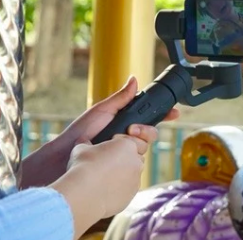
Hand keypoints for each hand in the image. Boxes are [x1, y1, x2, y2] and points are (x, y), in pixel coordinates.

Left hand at [25, 77, 180, 187]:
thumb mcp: (103, 110)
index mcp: (125, 120)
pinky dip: (133, 158)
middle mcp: (127, 136)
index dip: (163, 115)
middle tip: (133, 130)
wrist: (68, 154)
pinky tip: (125, 156)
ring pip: (145, 148)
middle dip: (147, 131)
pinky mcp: (123, 165)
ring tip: (121, 141)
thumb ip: (121, 98)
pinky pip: (137, 162)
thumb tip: (134, 79)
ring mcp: (126, 151)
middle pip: (151, 133)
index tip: (174, 113)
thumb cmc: (82, 130)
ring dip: (138, 144)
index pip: (149, 117)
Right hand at [67, 134, 148, 217]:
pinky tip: (104, 191)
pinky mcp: (131, 196)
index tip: (110, 148)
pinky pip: (127, 190)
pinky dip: (119, 189)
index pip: (133, 141)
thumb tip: (84, 142)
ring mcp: (136, 180)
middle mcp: (136, 162)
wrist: (84, 193)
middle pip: (136, 157)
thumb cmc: (83, 167)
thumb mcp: (81, 148)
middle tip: (108, 163)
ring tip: (104, 179)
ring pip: (133, 175)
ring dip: (123, 175)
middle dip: (125, 159)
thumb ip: (87, 143)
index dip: (121, 143)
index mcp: (128, 146)